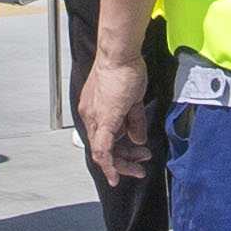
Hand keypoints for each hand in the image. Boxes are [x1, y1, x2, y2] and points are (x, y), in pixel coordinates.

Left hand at [77, 49, 157, 184]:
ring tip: (141, 164)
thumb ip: (134, 122)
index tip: (132, 159)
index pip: (102, 140)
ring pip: (103, 151)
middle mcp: (90, 116)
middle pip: (102, 149)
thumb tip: (137, 139)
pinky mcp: (103, 118)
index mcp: (94, 111)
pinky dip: (109, 165)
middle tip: (139, 168)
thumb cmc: (124, 69)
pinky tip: (116, 176)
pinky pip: (103, 148)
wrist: (119, 54)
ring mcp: (94, 117)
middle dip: (123, 162)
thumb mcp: (132, 100)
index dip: (116, 154)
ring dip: (123, 162)